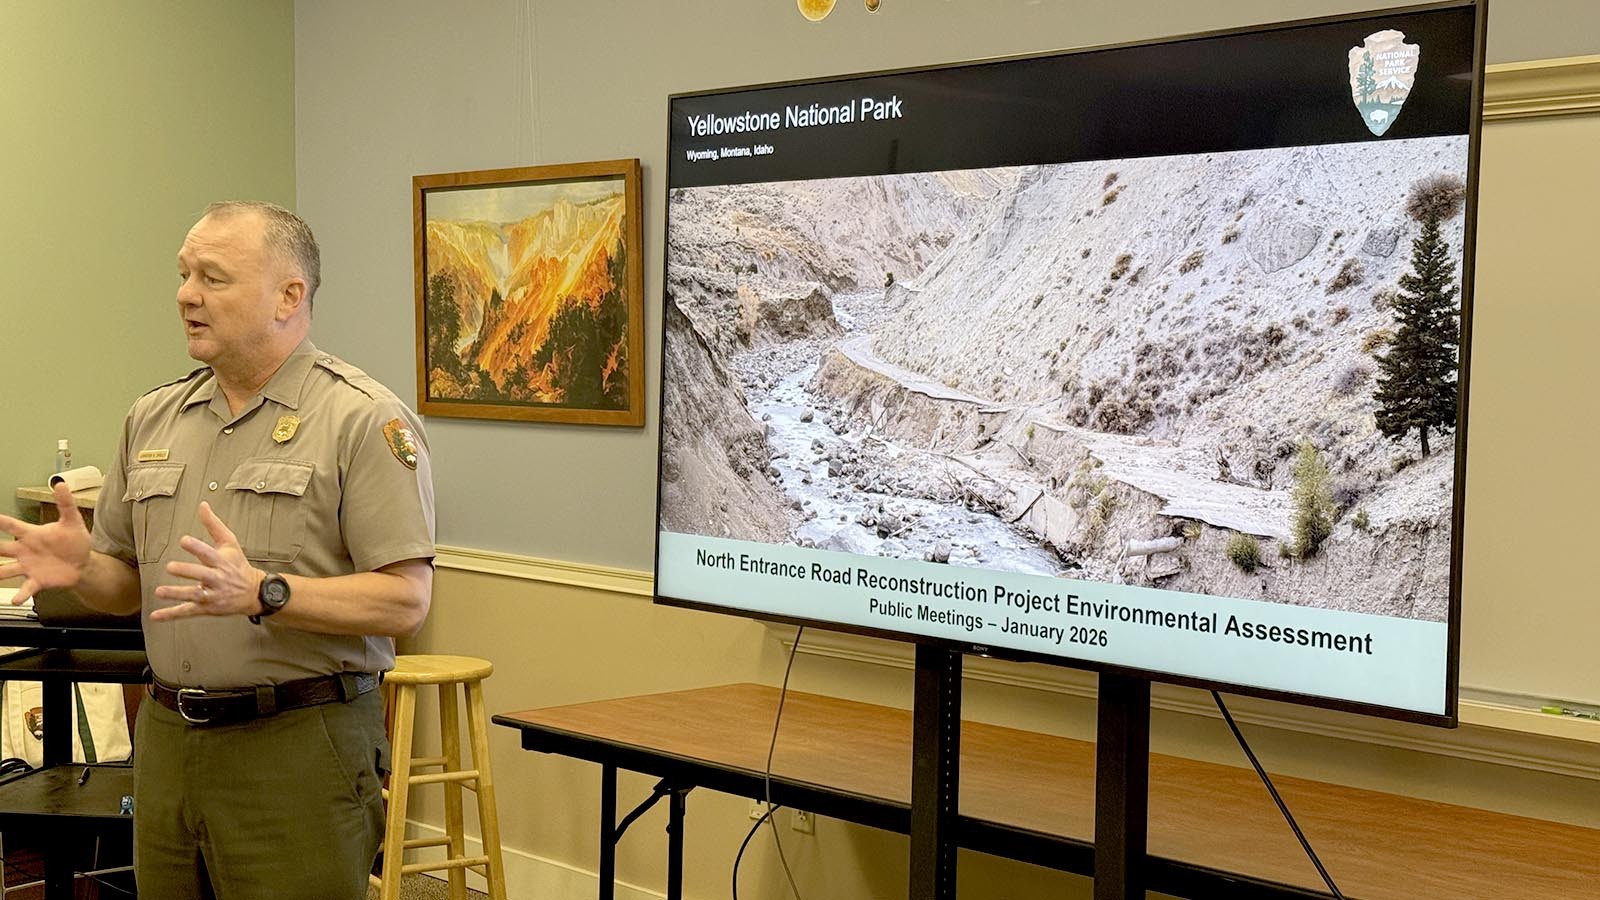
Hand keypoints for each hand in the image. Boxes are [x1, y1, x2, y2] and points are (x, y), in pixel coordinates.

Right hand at [0, 482, 92, 603]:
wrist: (83, 563)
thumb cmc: (74, 541)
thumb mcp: (72, 521)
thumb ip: (65, 504)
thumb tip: (61, 483)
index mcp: (31, 534)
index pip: (11, 526)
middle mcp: (24, 551)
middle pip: (0, 548)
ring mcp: (28, 566)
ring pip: (6, 570)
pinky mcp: (37, 580)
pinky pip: (26, 588)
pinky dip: (20, 594)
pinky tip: (16, 599)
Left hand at [151, 501, 263, 620]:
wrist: (254, 593)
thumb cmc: (238, 564)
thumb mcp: (230, 543)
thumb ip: (214, 525)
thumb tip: (202, 505)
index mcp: (222, 561)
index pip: (210, 553)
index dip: (197, 547)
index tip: (184, 540)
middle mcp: (218, 579)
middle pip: (202, 575)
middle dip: (187, 571)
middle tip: (170, 567)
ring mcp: (213, 595)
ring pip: (194, 595)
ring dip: (177, 594)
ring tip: (159, 591)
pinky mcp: (207, 608)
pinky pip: (188, 611)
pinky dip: (171, 614)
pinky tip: (156, 616)